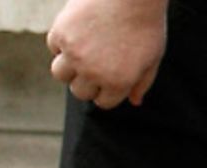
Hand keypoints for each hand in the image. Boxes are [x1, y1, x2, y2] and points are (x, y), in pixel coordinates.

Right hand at [47, 0, 167, 108]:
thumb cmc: (146, 25)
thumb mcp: (152, 58)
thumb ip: (142, 82)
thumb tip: (134, 102)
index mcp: (118, 82)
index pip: (102, 102)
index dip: (106, 90)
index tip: (109, 77)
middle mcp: (93, 72)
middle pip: (79, 92)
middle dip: (87, 81)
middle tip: (96, 63)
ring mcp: (75, 53)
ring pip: (60, 74)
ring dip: (69, 67)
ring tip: (82, 52)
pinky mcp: (60, 33)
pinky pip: (53, 47)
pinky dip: (62, 42)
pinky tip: (78, 31)